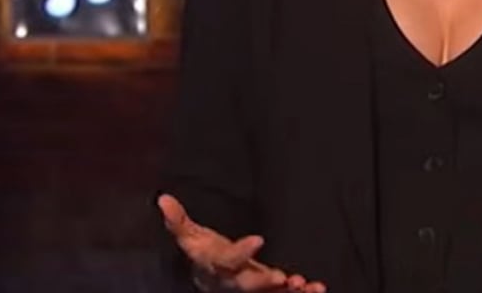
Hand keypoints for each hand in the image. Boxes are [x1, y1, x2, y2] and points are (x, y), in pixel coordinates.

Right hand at [158, 194, 326, 292]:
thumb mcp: (190, 237)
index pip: (228, 259)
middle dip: (265, 282)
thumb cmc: (204, 252)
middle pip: (249, 284)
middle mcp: (236, 280)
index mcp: (218, 265)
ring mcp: (253, 288)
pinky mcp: (269, 291)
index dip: (242, 251)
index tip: (258, 239)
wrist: (211, 279)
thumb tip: (162, 198)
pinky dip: (303, 292)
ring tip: (307, 285)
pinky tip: (318, 288)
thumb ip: (178, 221)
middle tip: (283, 278)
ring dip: (289, 292)